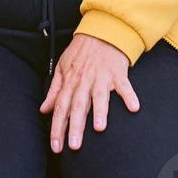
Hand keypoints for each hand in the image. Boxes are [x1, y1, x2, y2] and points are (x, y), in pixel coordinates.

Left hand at [39, 34, 139, 152]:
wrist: (101, 31)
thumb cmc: (81, 52)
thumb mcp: (62, 68)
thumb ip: (54, 90)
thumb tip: (44, 109)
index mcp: (70, 81)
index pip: (60, 108)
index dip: (57, 128)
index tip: (56, 147)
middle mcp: (84, 81)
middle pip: (77, 106)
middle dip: (75, 127)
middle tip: (74, 146)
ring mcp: (101, 77)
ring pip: (99, 96)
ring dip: (99, 111)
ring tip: (99, 128)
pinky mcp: (118, 73)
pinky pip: (124, 86)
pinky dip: (129, 96)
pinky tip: (134, 108)